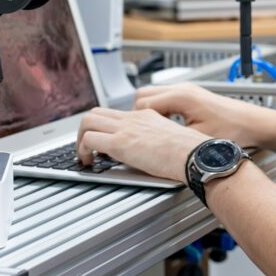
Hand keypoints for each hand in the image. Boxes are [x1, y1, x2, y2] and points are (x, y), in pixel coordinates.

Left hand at [76, 107, 210, 182]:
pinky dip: (82, 150)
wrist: (195, 155)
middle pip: (96, 113)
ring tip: (84, 155)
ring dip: (80, 138)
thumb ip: (157, 139)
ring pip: (88, 121)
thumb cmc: (190, 152)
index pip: (116, 114)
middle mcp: (133, 118)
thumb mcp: (172, 138)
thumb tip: (151, 151)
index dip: (104, 127)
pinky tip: (88, 163)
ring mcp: (125, 129)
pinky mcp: (120, 143)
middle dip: (85, 129)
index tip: (103, 141)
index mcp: (146, 116)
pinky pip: (89, 140)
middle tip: (86, 147)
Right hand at [133, 83, 275, 148]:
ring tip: (150, 130)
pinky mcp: (191, 95)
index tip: (132, 134)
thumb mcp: (197, 138)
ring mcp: (186, 90)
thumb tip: (152, 143)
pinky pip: (164, 98)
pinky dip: (159, 109)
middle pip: (143, 95)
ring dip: (147, 111)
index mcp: (181, 97)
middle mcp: (182, 89)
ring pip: (152, 95)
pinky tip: (164, 125)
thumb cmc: (233, 129)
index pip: (142, 104)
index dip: (135, 121)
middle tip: (137, 132)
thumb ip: (171, 136)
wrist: (253, 123)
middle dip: (137, 114)